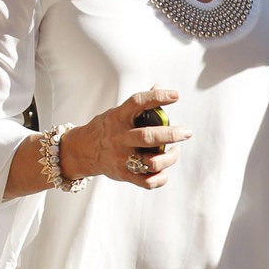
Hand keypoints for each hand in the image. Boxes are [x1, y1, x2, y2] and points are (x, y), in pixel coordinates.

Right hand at [60, 88, 191, 187]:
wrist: (82, 151)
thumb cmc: (107, 129)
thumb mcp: (117, 113)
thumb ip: (138, 104)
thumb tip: (159, 87)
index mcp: (118, 118)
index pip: (138, 102)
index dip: (157, 97)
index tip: (176, 95)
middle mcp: (119, 138)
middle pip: (148, 137)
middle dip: (172, 135)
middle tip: (187, 132)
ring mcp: (121, 158)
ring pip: (152, 162)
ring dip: (170, 158)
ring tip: (175, 152)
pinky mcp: (124, 175)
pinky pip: (148, 182)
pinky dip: (161, 178)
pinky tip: (164, 171)